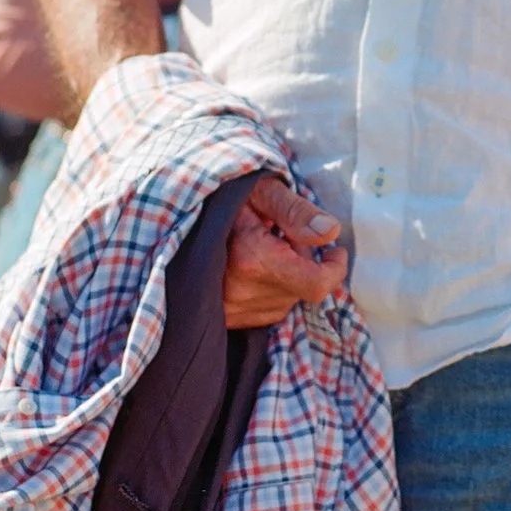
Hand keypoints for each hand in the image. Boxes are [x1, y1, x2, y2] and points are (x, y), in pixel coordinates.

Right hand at [224, 174, 343, 328]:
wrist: (174, 218)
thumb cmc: (223, 197)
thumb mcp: (261, 191)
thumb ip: (296, 212)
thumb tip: (331, 232)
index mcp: (253, 259)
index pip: (315, 284)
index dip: (335, 269)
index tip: (335, 250)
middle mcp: (243, 292)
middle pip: (301, 287)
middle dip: (302, 260)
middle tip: (279, 232)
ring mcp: (233, 310)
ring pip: (286, 299)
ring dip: (286, 275)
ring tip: (263, 246)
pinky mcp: (228, 319)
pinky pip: (268, 309)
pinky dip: (270, 288)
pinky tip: (253, 266)